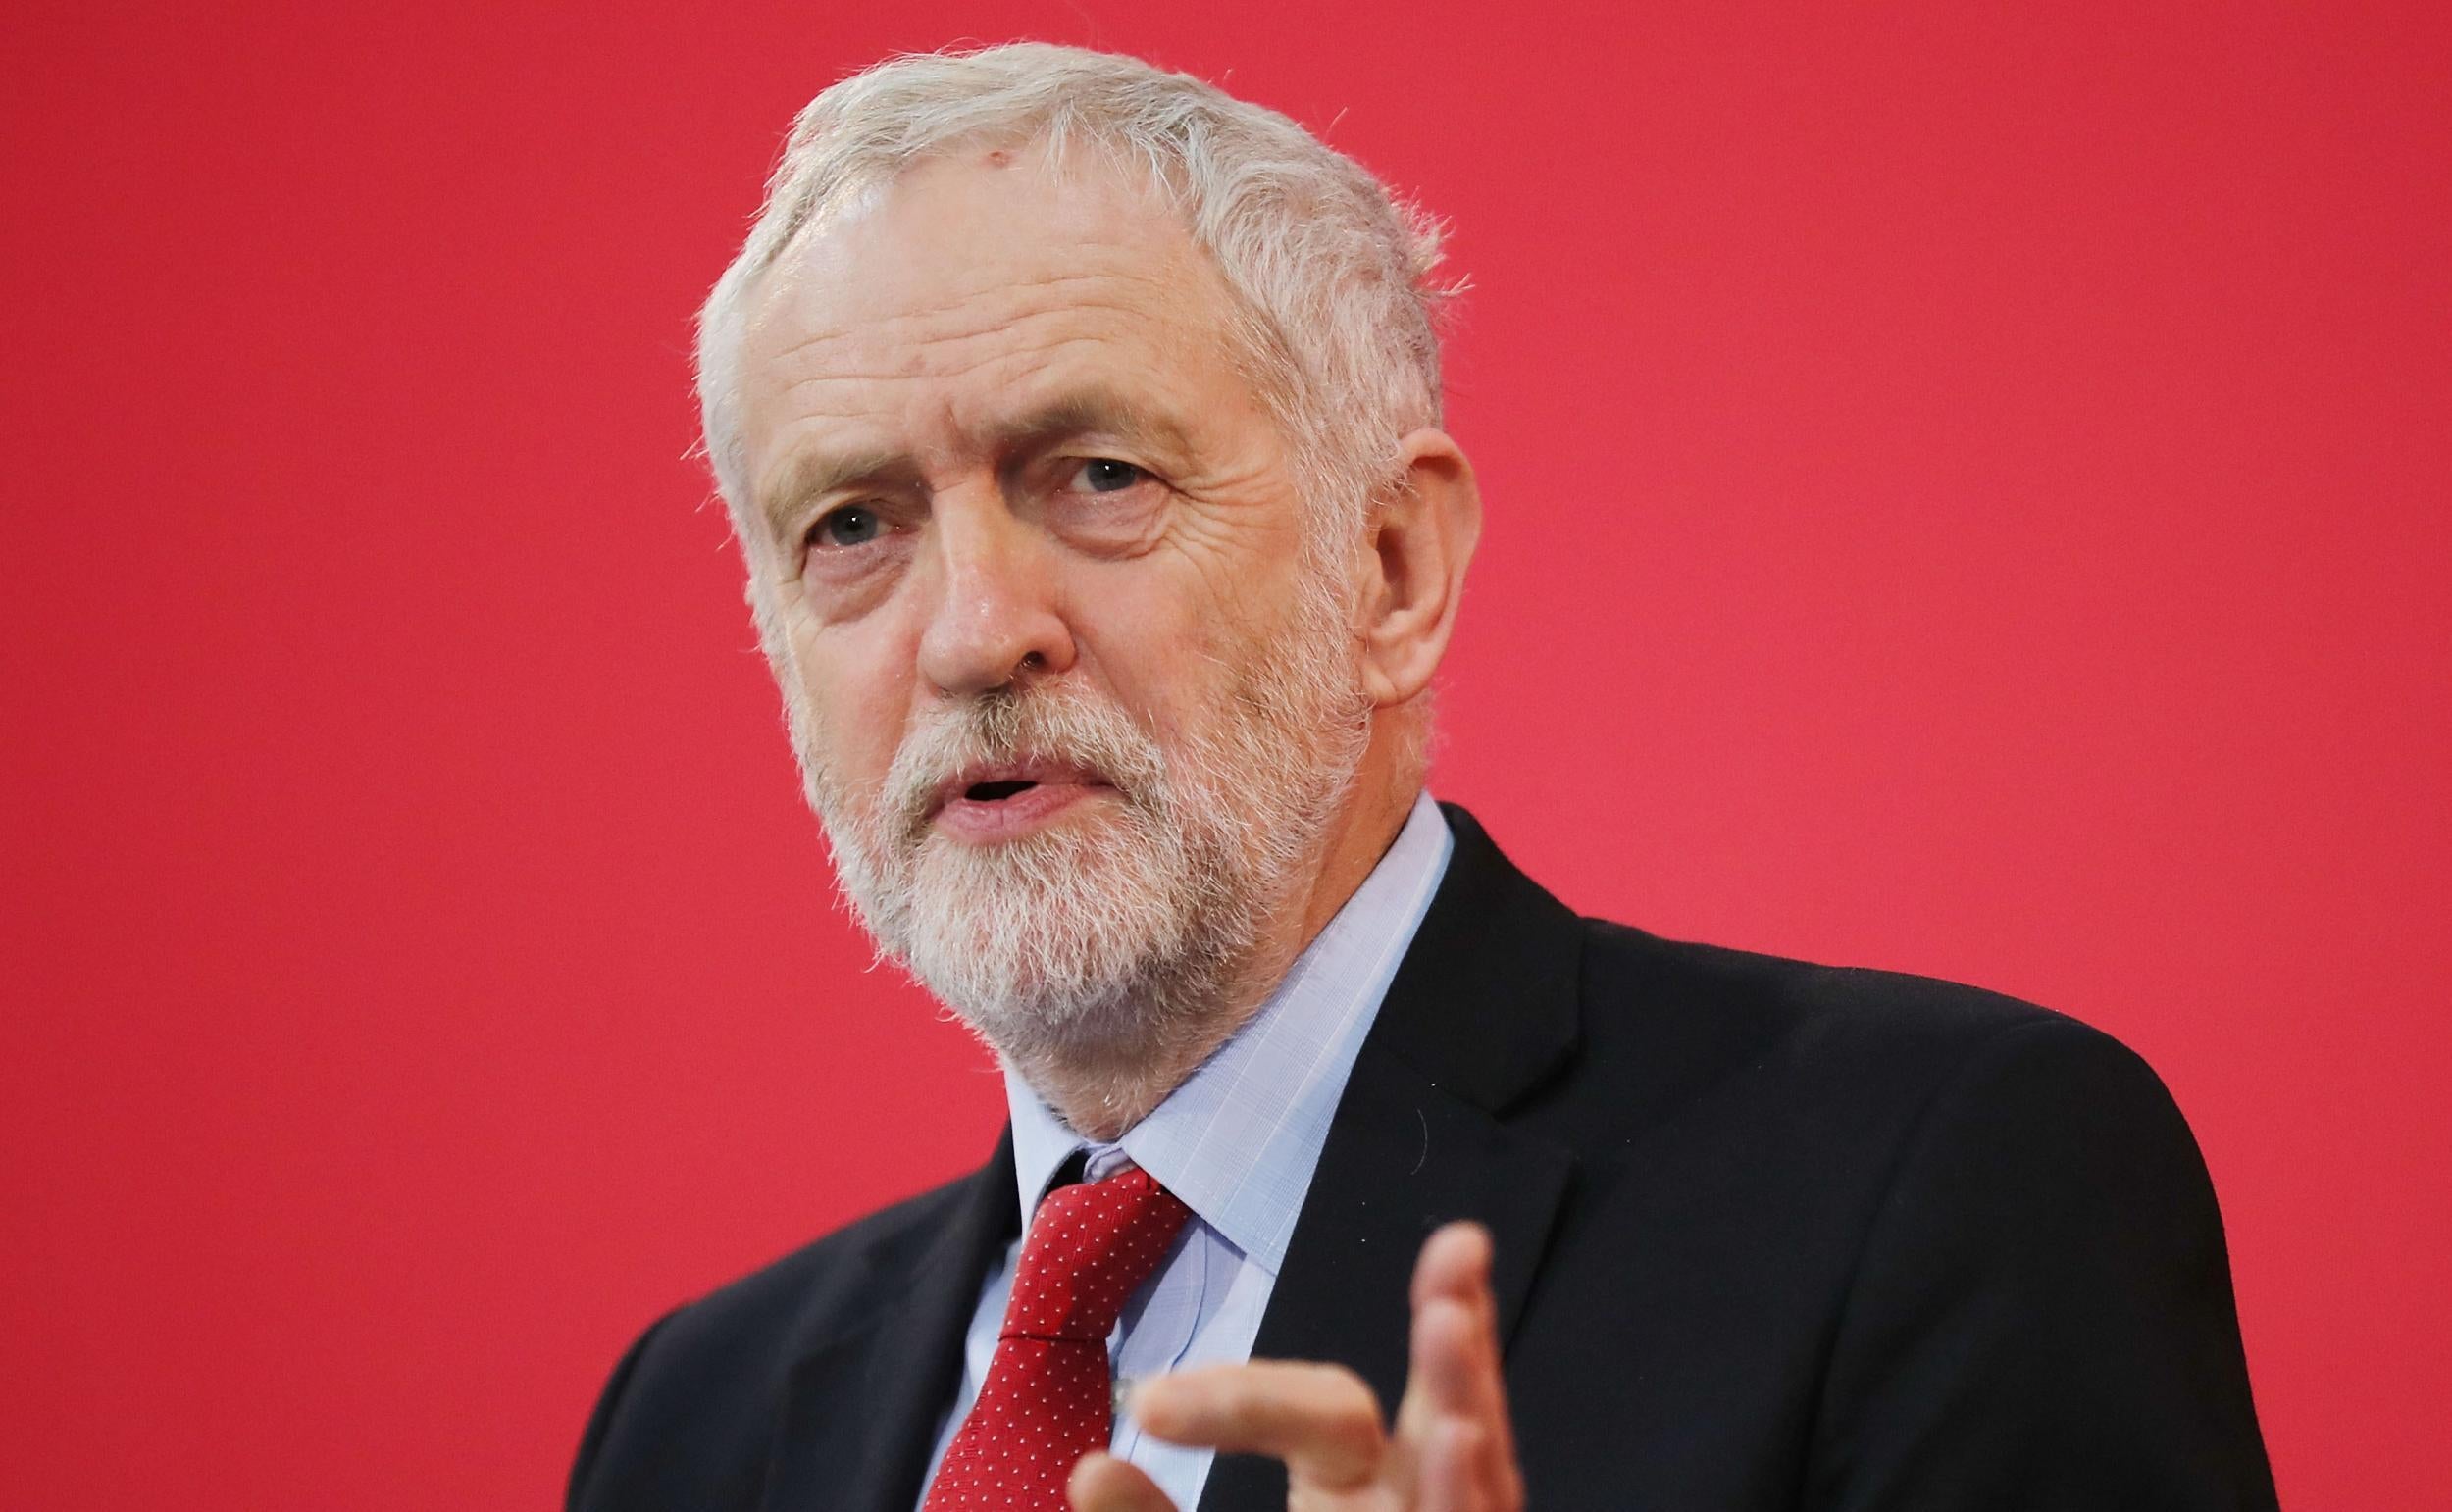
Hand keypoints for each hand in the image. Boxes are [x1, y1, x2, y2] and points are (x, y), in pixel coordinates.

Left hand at [1067, 1221, 1523, 1511]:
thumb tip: (1090, 1466)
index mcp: (1359, 1487)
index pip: (1322, 1413)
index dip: (1242, 1400)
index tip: (1148, 1404)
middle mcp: (1418, 1509)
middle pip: (1442, 1413)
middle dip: (1453, 1341)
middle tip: (1451, 1258)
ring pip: (1480, 1479)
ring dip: (1469, 1403)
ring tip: (1453, 1331)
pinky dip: (1466, 1497)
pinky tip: (1461, 1442)